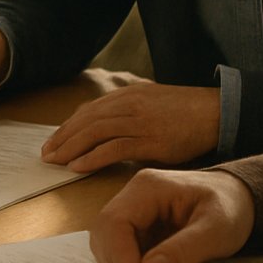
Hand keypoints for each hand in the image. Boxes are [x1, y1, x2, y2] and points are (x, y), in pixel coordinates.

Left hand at [41, 81, 218, 171]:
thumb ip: (127, 112)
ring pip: (95, 132)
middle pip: (86, 120)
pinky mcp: (152, 140)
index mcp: (127, 95)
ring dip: (71, 148)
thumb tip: (104, 128)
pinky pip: (114, 148)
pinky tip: (78, 166)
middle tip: (46, 155)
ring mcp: (140, 121)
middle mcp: (129, 105)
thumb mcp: (150, 102)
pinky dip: (93, 157)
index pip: (88, 111)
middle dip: (62, 138)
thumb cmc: (184, 112)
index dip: (67, 127)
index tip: (53, 141)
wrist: (217, 112)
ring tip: (56, 162)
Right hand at [89, 168, 254, 262]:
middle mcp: (132, 195)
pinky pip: (117, 246)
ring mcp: (131, 209)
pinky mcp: (135, 225)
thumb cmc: (231, 209)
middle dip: (114, 262)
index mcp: (147, 188)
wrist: (239, 199)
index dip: (118, 255)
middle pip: (103, 230)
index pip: (115, 221)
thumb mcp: (218, 230)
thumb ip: (185, 251)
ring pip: (105, 239)